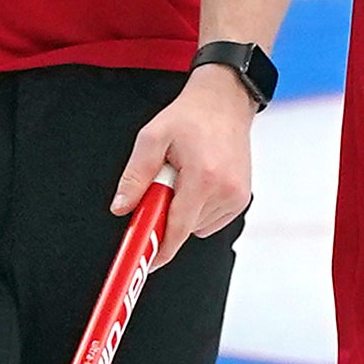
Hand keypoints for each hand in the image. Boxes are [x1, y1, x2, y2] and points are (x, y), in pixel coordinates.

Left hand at [114, 65, 256, 241]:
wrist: (224, 101)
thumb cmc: (189, 117)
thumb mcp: (152, 138)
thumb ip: (135, 175)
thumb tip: (121, 207)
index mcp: (203, 177)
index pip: (179, 229)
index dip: (160, 248)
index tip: (147, 262)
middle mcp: (226, 190)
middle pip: (185, 228)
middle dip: (167, 215)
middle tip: (162, 185)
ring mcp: (237, 196)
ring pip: (197, 226)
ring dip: (184, 210)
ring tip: (185, 175)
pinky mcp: (242, 198)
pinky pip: (211, 220)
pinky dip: (199, 208)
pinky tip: (199, 180)